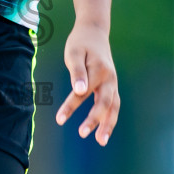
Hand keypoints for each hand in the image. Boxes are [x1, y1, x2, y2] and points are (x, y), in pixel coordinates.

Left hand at [54, 21, 119, 144]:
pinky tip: (103, 131)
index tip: (59, 119)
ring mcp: (113, 83)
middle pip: (105, 103)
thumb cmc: (80, 43)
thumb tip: (79, 91)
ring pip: (114, 107)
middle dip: (95, 120)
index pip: (83, 92)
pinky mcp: (112, 86)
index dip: (70, 106)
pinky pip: (113, 105)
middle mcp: (110, 78)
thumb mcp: (73, 53)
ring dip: (109, 124)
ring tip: (101, 141)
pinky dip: (110, 118)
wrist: (94, 32)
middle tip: (82, 133)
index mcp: (99, 70)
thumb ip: (77, 72)